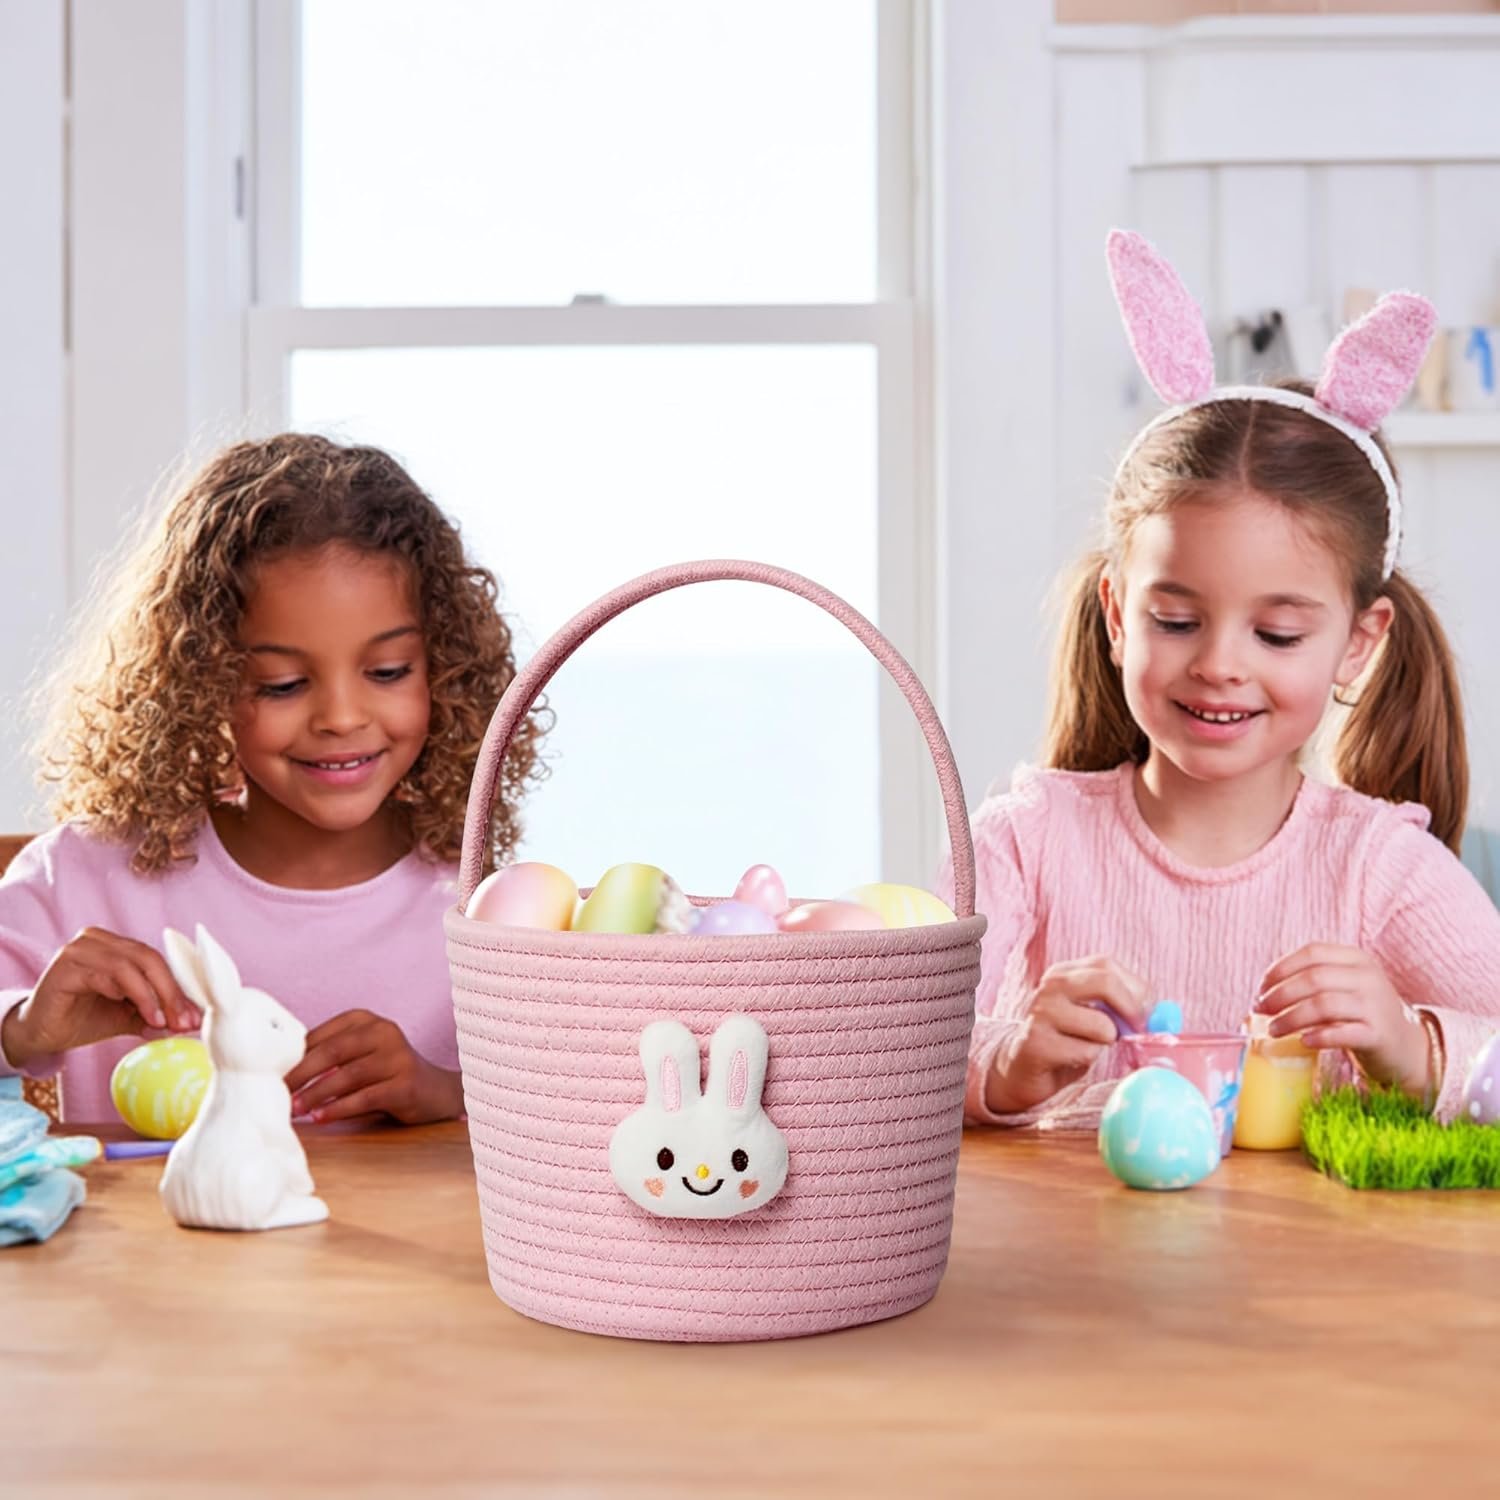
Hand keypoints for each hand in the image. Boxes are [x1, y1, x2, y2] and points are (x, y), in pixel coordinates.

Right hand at [0, 928, 200, 1067]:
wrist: (42, 1034)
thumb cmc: (85, 1018)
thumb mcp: (129, 1016)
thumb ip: (157, 1013)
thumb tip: (192, 1021)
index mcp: (116, 945)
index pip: (158, 960)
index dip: (180, 987)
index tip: (195, 1016)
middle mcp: (98, 940)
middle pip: (148, 958)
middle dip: (170, 992)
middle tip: (182, 1021)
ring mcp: (80, 949)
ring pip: (130, 965)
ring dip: (151, 996)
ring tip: (161, 1022)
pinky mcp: (65, 965)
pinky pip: (105, 974)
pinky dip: (125, 993)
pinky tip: (132, 1012)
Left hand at [285, 1009, 463, 1124]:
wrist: (435, 1091)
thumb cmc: (385, 1074)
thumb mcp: (360, 1055)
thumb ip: (330, 1056)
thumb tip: (282, 1070)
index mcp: (366, 1020)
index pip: (322, 1035)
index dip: (294, 1056)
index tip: (271, 1074)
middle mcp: (384, 1032)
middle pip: (333, 1051)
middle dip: (300, 1074)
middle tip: (278, 1093)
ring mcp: (398, 1057)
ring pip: (347, 1076)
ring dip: (316, 1095)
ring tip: (295, 1109)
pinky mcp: (406, 1084)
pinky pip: (364, 1097)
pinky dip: (338, 1108)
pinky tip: (320, 1117)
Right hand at [986, 957, 1148, 1114]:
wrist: (1021, 1069)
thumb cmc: (1066, 1041)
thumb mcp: (1092, 1016)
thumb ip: (1123, 1008)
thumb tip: (1164, 1015)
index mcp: (1065, 972)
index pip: (1107, 965)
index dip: (1136, 989)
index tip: (1146, 1014)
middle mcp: (1051, 985)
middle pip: (1105, 981)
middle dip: (1131, 1010)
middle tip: (1136, 1032)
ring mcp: (1041, 1013)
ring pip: (1102, 1025)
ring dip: (1106, 1043)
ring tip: (1088, 1046)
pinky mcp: (1037, 1043)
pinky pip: (1086, 1052)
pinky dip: (1088, 1060)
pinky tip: (1069, 1059)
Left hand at [1256, 944, 1428, 1096]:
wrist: (1408, 1047)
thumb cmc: (1363, 1015)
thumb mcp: (1344, 988)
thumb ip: (1313, 982)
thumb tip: (1263, 993)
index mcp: (1356, 959)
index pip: (1313, 952)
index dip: (1281, 968)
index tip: (1261, 988)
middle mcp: (1368, 978)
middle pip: (1313, 979)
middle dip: (1279, 995)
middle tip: (1260, 1010)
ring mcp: (1375, 1006)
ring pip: (1323, 1005)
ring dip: (1291, 1018)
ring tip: (1273, 1030)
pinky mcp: (1379, 1035)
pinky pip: (1342, 1033)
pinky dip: (1317, 1036)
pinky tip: (1303, 1041)